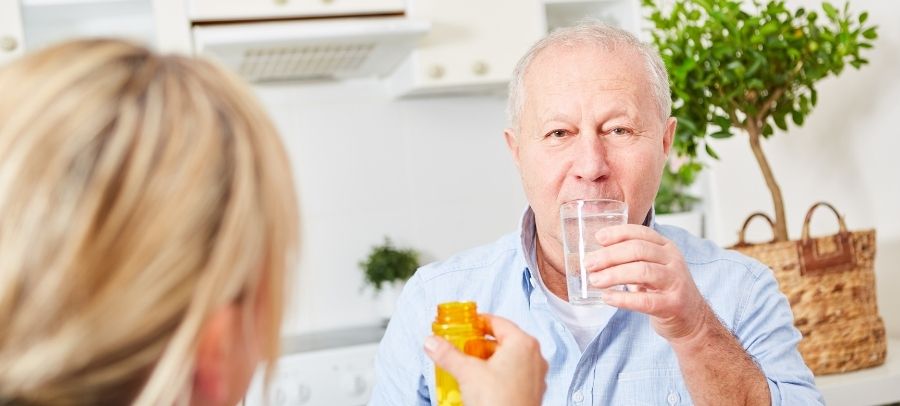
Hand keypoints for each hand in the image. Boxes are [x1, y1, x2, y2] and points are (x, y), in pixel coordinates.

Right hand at [424, 315, 546, 405]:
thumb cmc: (499, 402)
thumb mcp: (467, 373)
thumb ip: (448, 354)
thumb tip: (432, 342)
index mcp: (523, 343)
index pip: (497, 322)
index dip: (477, 322)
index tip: (462, 325)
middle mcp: (534, 357)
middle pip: (502, 341)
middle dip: (479, 345)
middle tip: (460, 347)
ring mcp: (535, 376)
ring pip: (508, 360)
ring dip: (487, 361)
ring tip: (466, 367)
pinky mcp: (531, 393)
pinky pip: (512, 377)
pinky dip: (496, 376)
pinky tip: (479, 385)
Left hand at [586, 224, 710, 342]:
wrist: (692, 319)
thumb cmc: (664, 290)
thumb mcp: (652, 267)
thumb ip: (632, 259)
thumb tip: (595, 255)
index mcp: (666, 248)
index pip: (641, 232)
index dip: (618, 233)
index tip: (598, 238)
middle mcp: (673, 261)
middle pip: (638, 250)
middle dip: (610, 256)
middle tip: (589, 263)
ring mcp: (676, 282)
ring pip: (642, 271)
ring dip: (614, 275)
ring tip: (595, 280)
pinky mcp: (673, 304)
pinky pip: (645, 300)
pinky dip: (623, 298)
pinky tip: (607, 298)